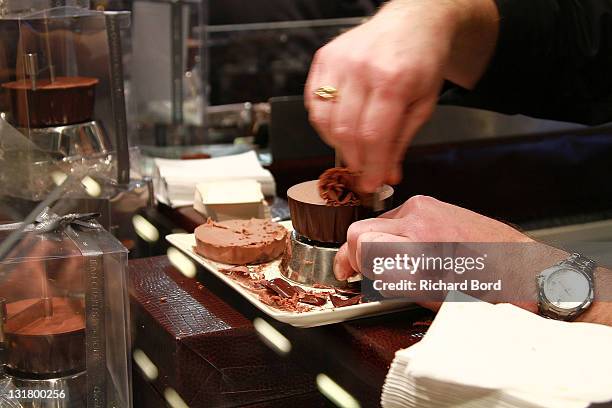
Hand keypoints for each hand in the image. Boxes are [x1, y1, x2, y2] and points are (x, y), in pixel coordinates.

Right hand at [305, 0, 498, 191]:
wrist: (411, 22)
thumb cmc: (421, 61)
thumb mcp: (423, 104)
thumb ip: (401, 142)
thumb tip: (385, 175)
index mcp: (393, 80)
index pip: (373, 136)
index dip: (369, 167)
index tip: (370, 184)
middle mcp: (362, 68)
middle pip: (346, 131)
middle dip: (353, 160)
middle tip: (362, 171)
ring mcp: (339, 61)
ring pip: (324, 120)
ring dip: (337, 143)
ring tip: (353, 147)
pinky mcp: (324, 58)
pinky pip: (313, 102)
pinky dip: (324, 122)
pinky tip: (340, 125)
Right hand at [334, 195, 568, 311]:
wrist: (523, 270)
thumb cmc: (487, 289)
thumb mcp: (431, 296)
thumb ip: (389, 279)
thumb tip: (363, 271)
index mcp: (418, 243)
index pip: (358, 241)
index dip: (348, 262)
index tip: (348, 275)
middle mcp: (419, 217)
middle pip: (360, 228)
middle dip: (356, 252)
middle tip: (360, 272)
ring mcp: (426, 206)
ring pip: (376, 222)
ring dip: (375, 243)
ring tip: (391, 264)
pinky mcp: (432, 204)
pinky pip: (396, 218)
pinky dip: (392, 235)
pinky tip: (408, 252)